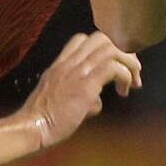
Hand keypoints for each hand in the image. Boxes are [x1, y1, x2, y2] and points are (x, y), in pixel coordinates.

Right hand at [19, 30, 141, 152]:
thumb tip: (96, 101)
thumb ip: (79, 95)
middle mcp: (68, 63)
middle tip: (131, 70)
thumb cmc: (43, 121)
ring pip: (110, 49)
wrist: (32, 128)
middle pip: (101, 38)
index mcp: (59, 65)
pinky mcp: (86, 85)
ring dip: (128, 63)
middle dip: (122, 51)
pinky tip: (124, 91)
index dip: (103, 48)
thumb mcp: (58, 99)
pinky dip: (125, 76)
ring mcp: (77, 72)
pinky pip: (113, 68)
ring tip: (133, 80)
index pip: (82, 39)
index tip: (114, 65)